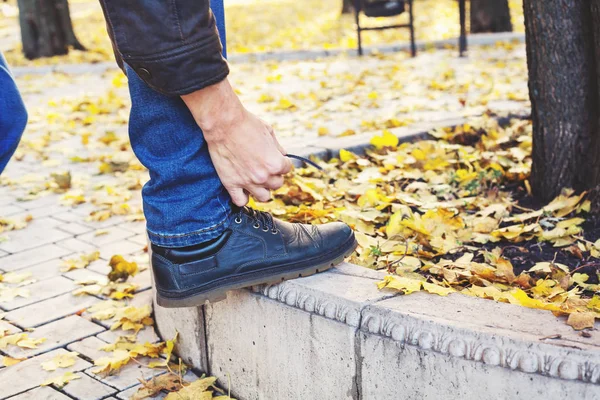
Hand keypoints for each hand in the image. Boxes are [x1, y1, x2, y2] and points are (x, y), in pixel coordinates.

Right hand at [182, 78, 291, 205]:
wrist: (223, 123)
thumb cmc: (247, 123)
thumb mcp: (269, 132)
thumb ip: (277, 147)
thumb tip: (283, 155)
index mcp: (275, 163)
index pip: (287, 169)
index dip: (282, 162)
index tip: (275, 158)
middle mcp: (263, 176)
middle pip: (277, 184)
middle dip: (273, 176)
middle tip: (265, 167)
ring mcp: (247, 182)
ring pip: (264, 197)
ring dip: (262, 189)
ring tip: (256, 180)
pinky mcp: (231, 184)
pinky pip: (241, 202)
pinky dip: (243, 198)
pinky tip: (243, 189)